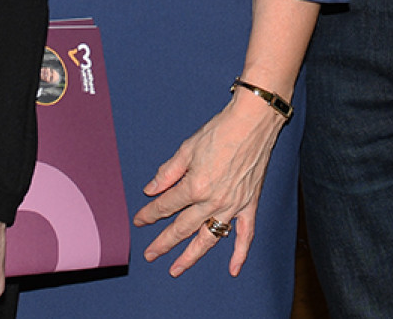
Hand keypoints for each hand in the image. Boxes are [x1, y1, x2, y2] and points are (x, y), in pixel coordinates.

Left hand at [131, 90, 284, 276]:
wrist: (253, 122)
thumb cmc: (221, 131)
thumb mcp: (187, 148)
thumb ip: (168, 173)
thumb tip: (151, 189)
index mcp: (195, 186)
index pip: (166, 206)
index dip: (149, 213)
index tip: (140, 220)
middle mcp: (213, 201)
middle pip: (182, 228)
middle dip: (163, 243)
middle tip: (150, 254)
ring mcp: (232, 205)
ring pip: (208, 238)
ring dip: (191, 256)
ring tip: (176, 269)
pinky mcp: (249, 204)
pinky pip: (245, 234)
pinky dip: (240, 253)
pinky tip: (233, 270)